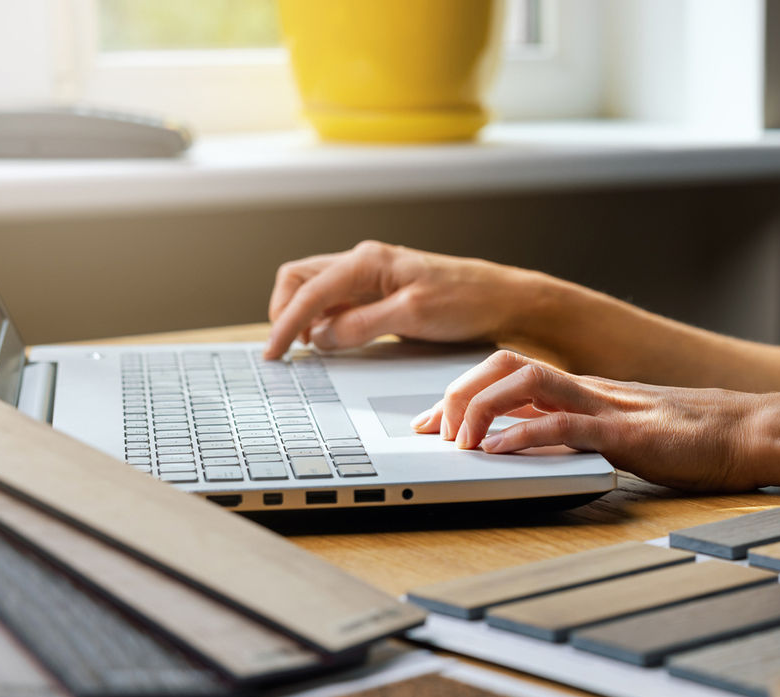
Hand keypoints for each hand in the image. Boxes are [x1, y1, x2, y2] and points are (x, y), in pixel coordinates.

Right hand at [264, 241, 542, 359]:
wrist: (505, 301)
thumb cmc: (468, 301)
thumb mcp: (412, 317)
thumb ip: (362, 324)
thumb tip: (321, 337)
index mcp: (368, 261)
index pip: (309, 290)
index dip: (285, 324)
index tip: (274, 353)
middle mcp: (365, 262)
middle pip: (300, 279)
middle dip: (284, 311)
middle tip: (285, 349)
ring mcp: (372, 277)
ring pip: (317, 290)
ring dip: (303, 316)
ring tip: (305, 348)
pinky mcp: (382, 293)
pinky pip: (339, 302)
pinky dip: (325, 320)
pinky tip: (331, 340)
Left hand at [412, 350, 765, 490]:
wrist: (757, 431)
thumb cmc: (702, 440)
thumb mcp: (629, 436)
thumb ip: (587, 437)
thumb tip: (540, 453)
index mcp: (588, 389)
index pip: (509, 372)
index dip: (461, 393)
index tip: (430, 424)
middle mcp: (590, 389)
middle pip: (504, 364)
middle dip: (456, 393)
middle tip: (432, 432)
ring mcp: (608, 406)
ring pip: (525, 381)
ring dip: (480, 408)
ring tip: (459, 440)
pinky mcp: (628, 433)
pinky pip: (567, 425)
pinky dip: (527, 435)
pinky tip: (501, 452)